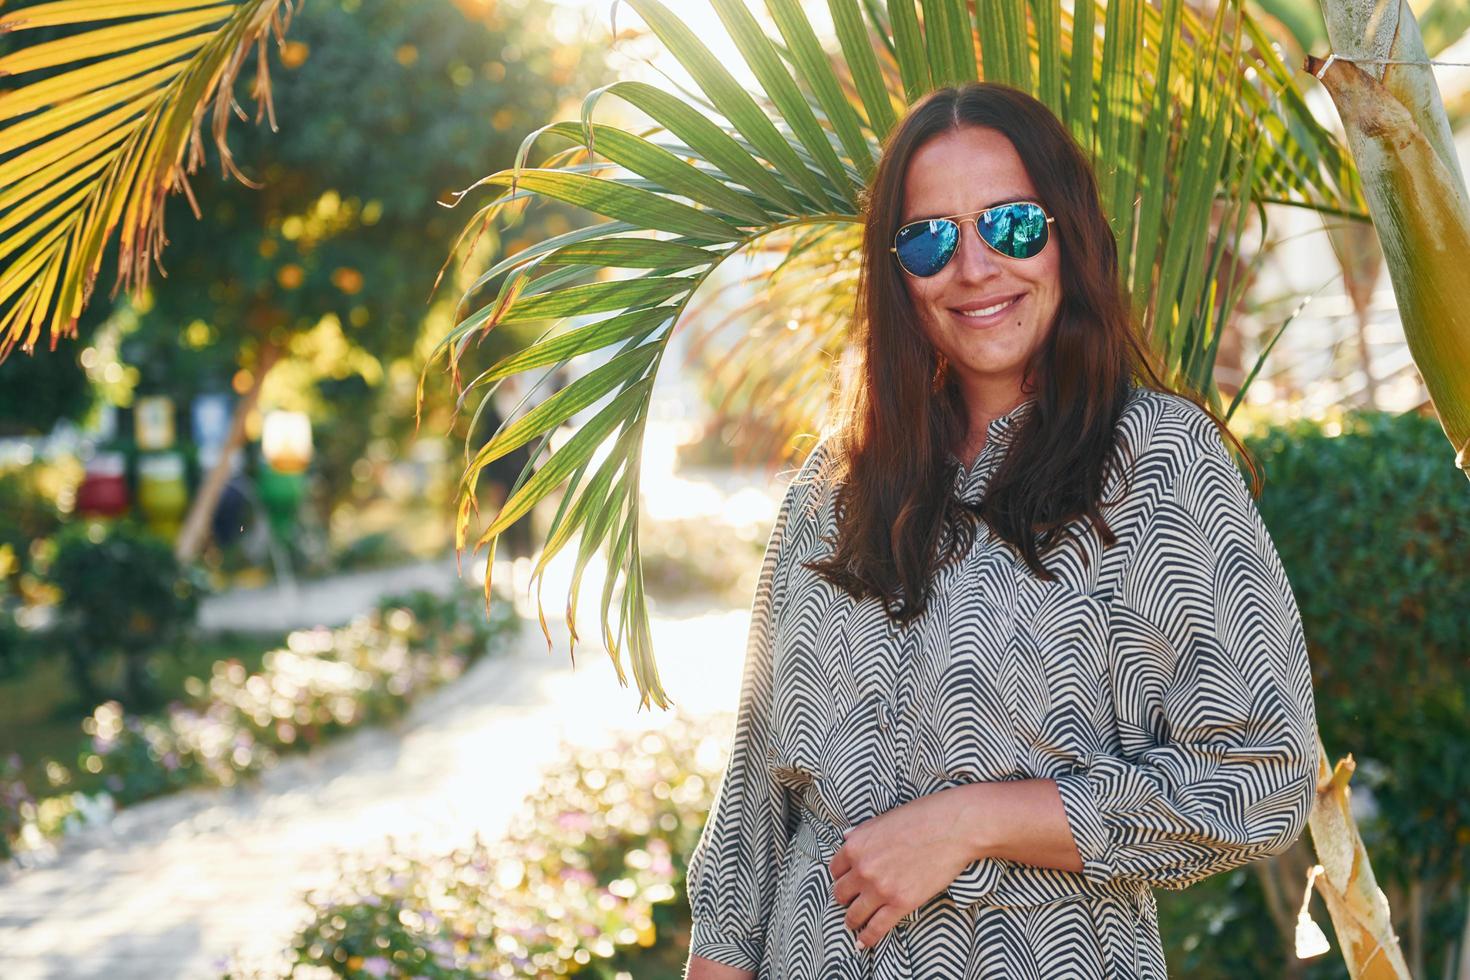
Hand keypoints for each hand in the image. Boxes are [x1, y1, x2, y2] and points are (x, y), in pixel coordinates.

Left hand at [828, 787, 977, 949]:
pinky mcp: (901, 903)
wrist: (952, 828)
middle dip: (845, 898)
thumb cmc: (922, 817)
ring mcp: (880, 888)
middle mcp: (862, 869)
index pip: (835, 870)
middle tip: (851, 901)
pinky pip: (876, 928)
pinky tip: (862, 943)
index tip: (846, 882)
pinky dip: (867, 938)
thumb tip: (846, 838)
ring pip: (854, 914)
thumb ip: (862, 833)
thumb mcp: (883, 820)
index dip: (841, 877)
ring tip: (854, 923)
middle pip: (840, 893)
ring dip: (852, 920)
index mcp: (855, 846)